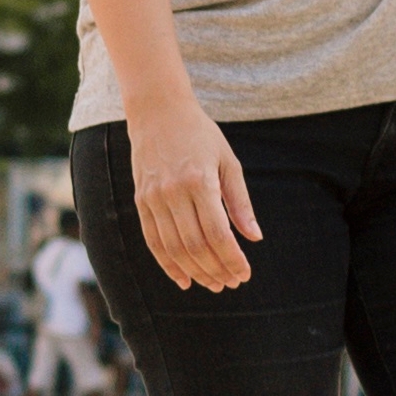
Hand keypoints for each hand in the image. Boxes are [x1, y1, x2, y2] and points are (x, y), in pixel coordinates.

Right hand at [127, 90, 257, 291]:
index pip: (218, 233)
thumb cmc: (200, 134)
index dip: (232, 259)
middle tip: (232, 282)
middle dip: (216, 269)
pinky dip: (167, 264)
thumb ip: (240, 202)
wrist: (157, 111)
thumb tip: (254, 237)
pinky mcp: (141, 200)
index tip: (245, 273)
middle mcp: (173, 192)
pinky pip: (152, 241)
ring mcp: (153, 197)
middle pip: (195, 245)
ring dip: (195, 271)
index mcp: (199, 181)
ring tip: (213, 284)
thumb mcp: (228, 162)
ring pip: (173, 248)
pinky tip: (184, 279)